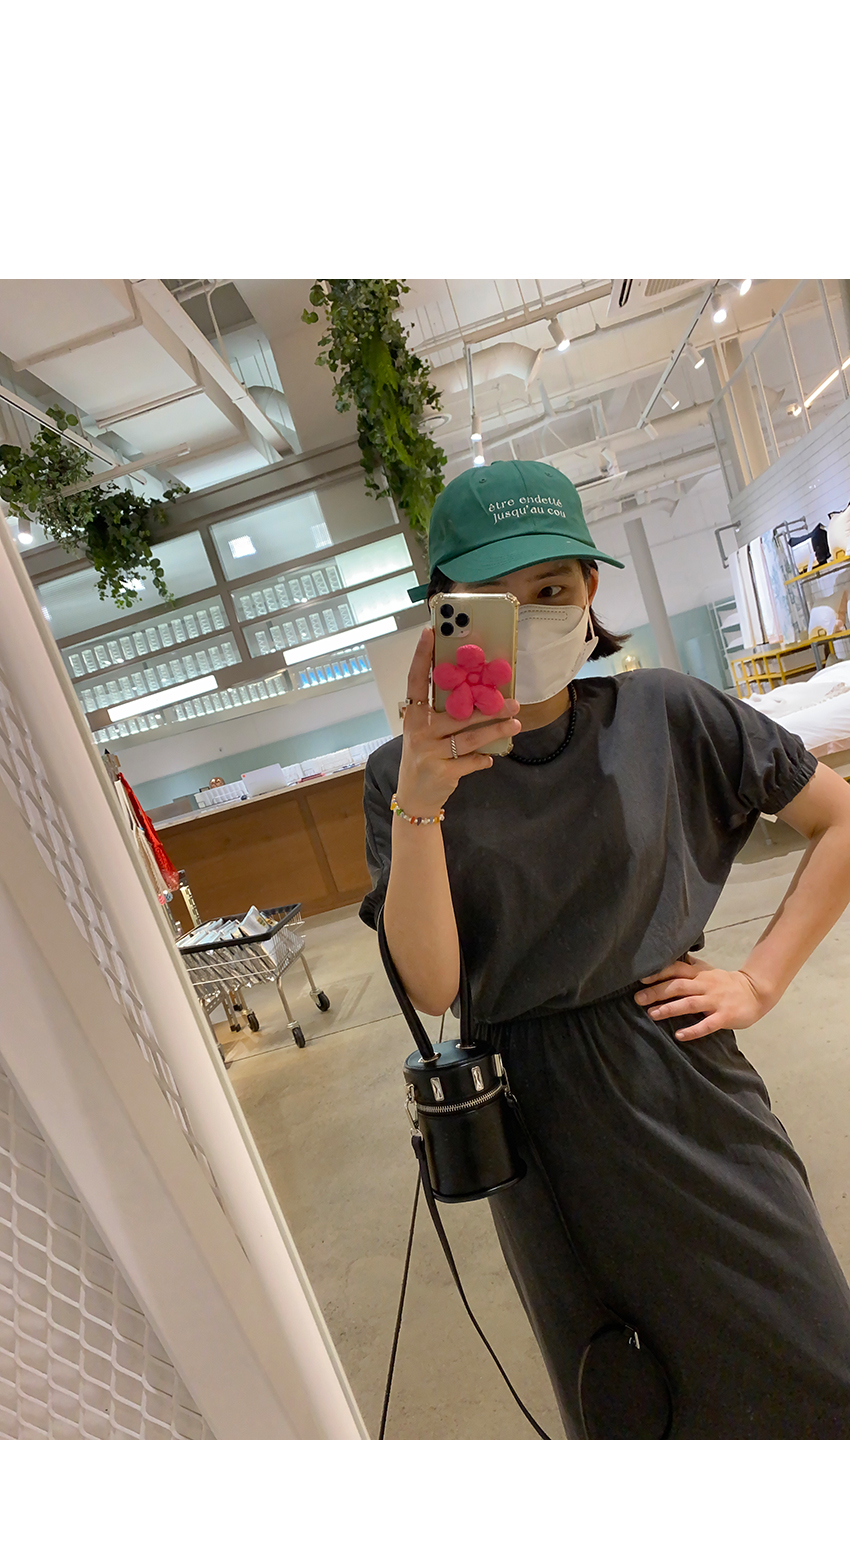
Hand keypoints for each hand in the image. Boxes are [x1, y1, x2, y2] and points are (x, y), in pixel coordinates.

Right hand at [395, 626, 520, 816]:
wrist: (415, 798)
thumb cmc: (424, 758)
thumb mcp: (424, 733)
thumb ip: (442, 715)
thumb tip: (476, 692)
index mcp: (413, 716)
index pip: (415, 680)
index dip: (421, 655)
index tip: (431, 632)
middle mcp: (419, 731)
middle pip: (458, 712)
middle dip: (488, 707)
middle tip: (512, 701)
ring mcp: (429, 752)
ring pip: (470, 736)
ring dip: (496, 730)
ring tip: (515, 723)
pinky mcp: (442, 772)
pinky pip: (472, 761)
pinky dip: (483, 759)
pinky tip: (490, 758)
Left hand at [633, 956, 772, 1040]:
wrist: (756, 992)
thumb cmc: (726, 983)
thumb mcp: (707, 971)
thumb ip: (689, 968)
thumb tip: (665, 961)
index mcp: (700, 974)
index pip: (677, 969)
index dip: (659, 973)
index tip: (641, 978)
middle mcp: (705, 985)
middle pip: (678, 986)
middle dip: (657, 992)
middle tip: (638, 999)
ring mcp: (715, 1001)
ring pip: (689, 1004)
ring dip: (670, 1009)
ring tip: (652, 1014)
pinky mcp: (725, 1016)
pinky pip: (707, 1024)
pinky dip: (693, 1030)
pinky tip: (679, 1035)